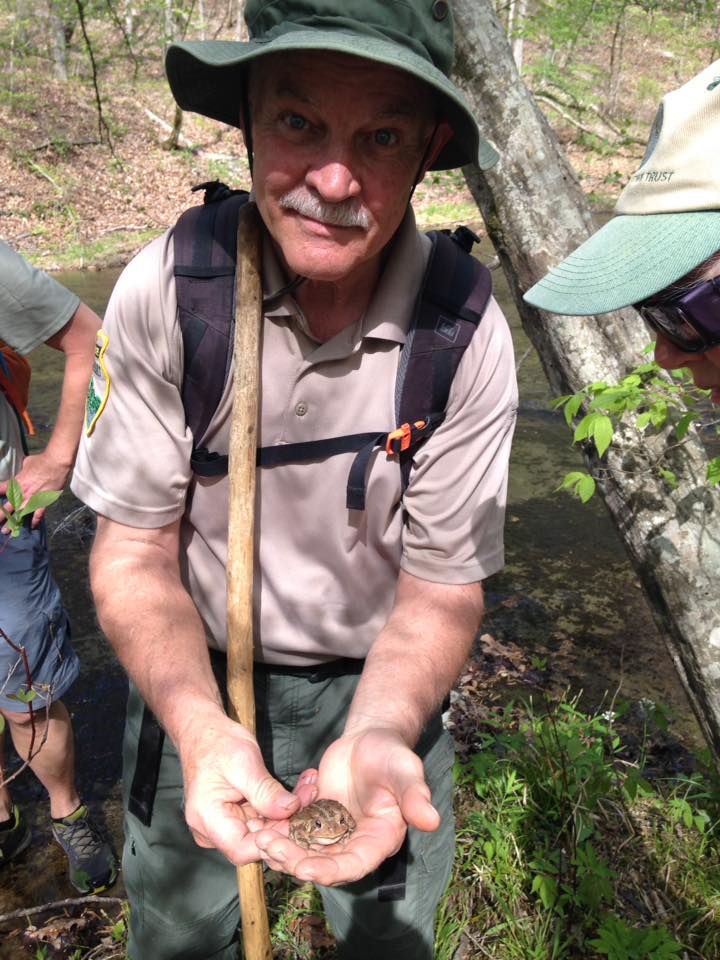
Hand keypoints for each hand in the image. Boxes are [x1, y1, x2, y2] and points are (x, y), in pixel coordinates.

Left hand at [0, 453, 68, 529]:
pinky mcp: (44, 501)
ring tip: (7, 530)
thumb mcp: (26, 463)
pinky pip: (39, 514)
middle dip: (0, 516)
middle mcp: (22, 493)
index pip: (1, 490)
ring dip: (13, 523)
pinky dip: (36, 521)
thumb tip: (22, 471)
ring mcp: (33, 499)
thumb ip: (22, 471)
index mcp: (16, 482)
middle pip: (7, 507)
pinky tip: (33, 526)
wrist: (55, 463)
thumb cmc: (40, 461)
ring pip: (20, 514)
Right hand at [178, 710, 302, 864]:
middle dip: (288, 820)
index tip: (298, 818)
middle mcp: (213, 830)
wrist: (204, 730)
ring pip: (264, 828)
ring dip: (289, 810)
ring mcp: (225, 824)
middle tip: (312, 793)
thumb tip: (289, 811)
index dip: (273, 839)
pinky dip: (281, 803)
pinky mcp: (237, 815)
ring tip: (310, 786)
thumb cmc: (217, 742)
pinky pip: (262, 817)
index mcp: (208, 820)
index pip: (243, 850)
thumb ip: (264, 791)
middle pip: (257, 839)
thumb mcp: (243, 763)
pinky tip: (301, 787)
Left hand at [254, 728, 439, 885]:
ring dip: (282, 850)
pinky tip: (258, 826)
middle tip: (270, 849)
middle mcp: (355, 843)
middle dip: (295, 861)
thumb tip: (431, 820)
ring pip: (305, 851)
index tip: (305, 869)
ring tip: (259, 839)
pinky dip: (278, 831)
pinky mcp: (316, 820)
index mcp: (379, 840)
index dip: (330, 870)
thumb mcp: (404, 770)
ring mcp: (333, 833)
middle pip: (323, 863)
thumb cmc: (391, 753)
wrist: (369, 737)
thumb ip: (415, 795)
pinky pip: (295, 832)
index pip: (354, 865)